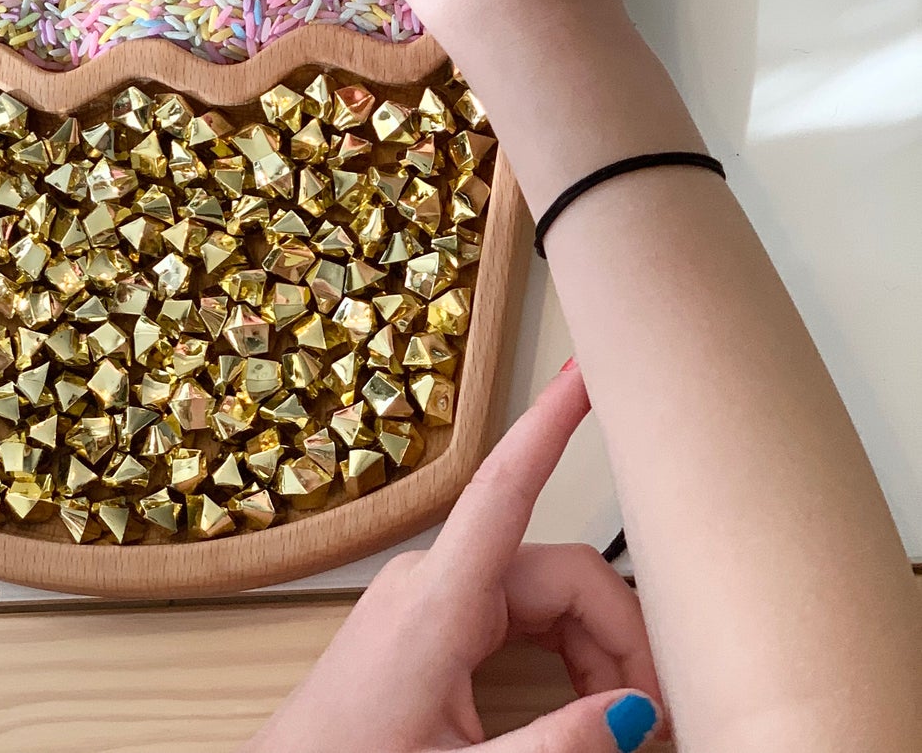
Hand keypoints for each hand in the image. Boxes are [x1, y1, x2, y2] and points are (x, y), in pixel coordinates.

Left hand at [247, 365, 661, 752]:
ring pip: (546, 597)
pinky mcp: (432, 621)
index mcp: (435, 602)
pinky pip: (519, 614)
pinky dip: (563, 656)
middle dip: (618, 635)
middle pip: (558, 572)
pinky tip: (580, 706)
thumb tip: (632, 713)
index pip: (505, 485)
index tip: (583, 372)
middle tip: (656, 717)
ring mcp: (431, 597)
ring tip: (620, 725)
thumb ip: (555, 745)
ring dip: (595, 655)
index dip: (550, 422)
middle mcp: (432, 581)